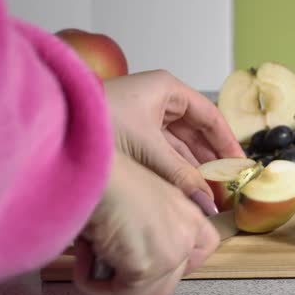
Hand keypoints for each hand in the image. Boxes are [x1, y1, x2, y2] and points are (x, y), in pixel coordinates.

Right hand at [73, 151, 219, 294]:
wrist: (94, 170)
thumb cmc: (109, 172)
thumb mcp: (141, 193)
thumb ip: (154, 221)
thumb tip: (146, 254)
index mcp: (190, 211)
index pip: (203, 248)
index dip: (176, 260)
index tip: (147, 259)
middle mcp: (188, 233)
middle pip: (174, 279)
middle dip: (141, 275)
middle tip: (112, 255)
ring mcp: (172, 252)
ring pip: (150, 293)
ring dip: (119, 282)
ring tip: (96, 253)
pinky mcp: (147, 269)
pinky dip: (95, 282)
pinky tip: (85, 255)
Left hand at [103, 70, 243, 208]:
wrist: (54, 125)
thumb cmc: (99, 122)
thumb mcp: (147, 149)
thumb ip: (180, 175)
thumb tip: (206, 203)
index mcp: (167, 90)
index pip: (209, 116)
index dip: (226, 141)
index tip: (239, 164)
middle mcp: (159, 101)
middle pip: (196, 132)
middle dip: (210, 159)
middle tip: (226, 185)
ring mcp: (145, 118)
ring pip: (180, 145)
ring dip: (193, 168)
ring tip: (210, 191)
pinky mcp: (132, 135)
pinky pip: (163, 152)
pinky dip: (174, 169)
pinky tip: (186, 187)